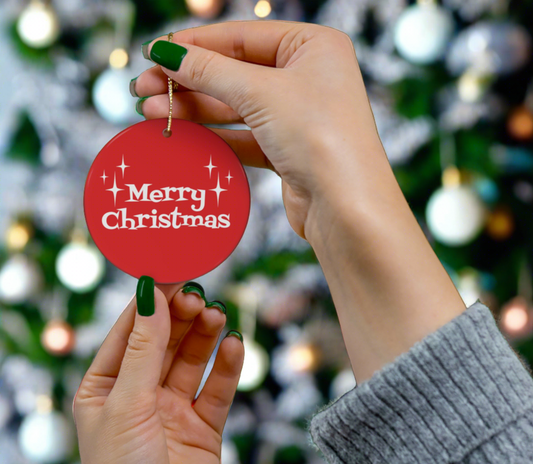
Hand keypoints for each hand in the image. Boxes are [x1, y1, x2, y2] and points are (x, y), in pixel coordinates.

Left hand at [73, 278, 243, 463]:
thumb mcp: (126, 404)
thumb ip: (144, 348)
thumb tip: (150, 294)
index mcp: (106, 386)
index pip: (130, 330)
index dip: (151, 300)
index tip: (172, 271)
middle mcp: (139, 394)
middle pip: (165, 340)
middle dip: (181, 316)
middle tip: (199, 295)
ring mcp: (172, 408)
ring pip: (192, 359)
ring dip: (205, 335)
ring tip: (217, 314)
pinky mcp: (203, 425)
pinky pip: (217, 387)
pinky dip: (228, 366)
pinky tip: (234, 346)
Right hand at [132, 20, 385, 240]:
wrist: (346, 208)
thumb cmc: (320, 138)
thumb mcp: (260, 93)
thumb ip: (210, 71)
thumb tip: (166, 53)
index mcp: (313, 46)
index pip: (242, 36)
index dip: (195, 45)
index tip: (154, 53)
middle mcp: (309, 78)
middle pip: (235, 72)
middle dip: (188, 81)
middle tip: (143, 88)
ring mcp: (299, 116)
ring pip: (236, 107)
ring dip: (194, 109)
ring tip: (152, 113)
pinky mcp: (289, 151)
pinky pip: (244, 136)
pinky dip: (214, 135)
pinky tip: (182, 134)